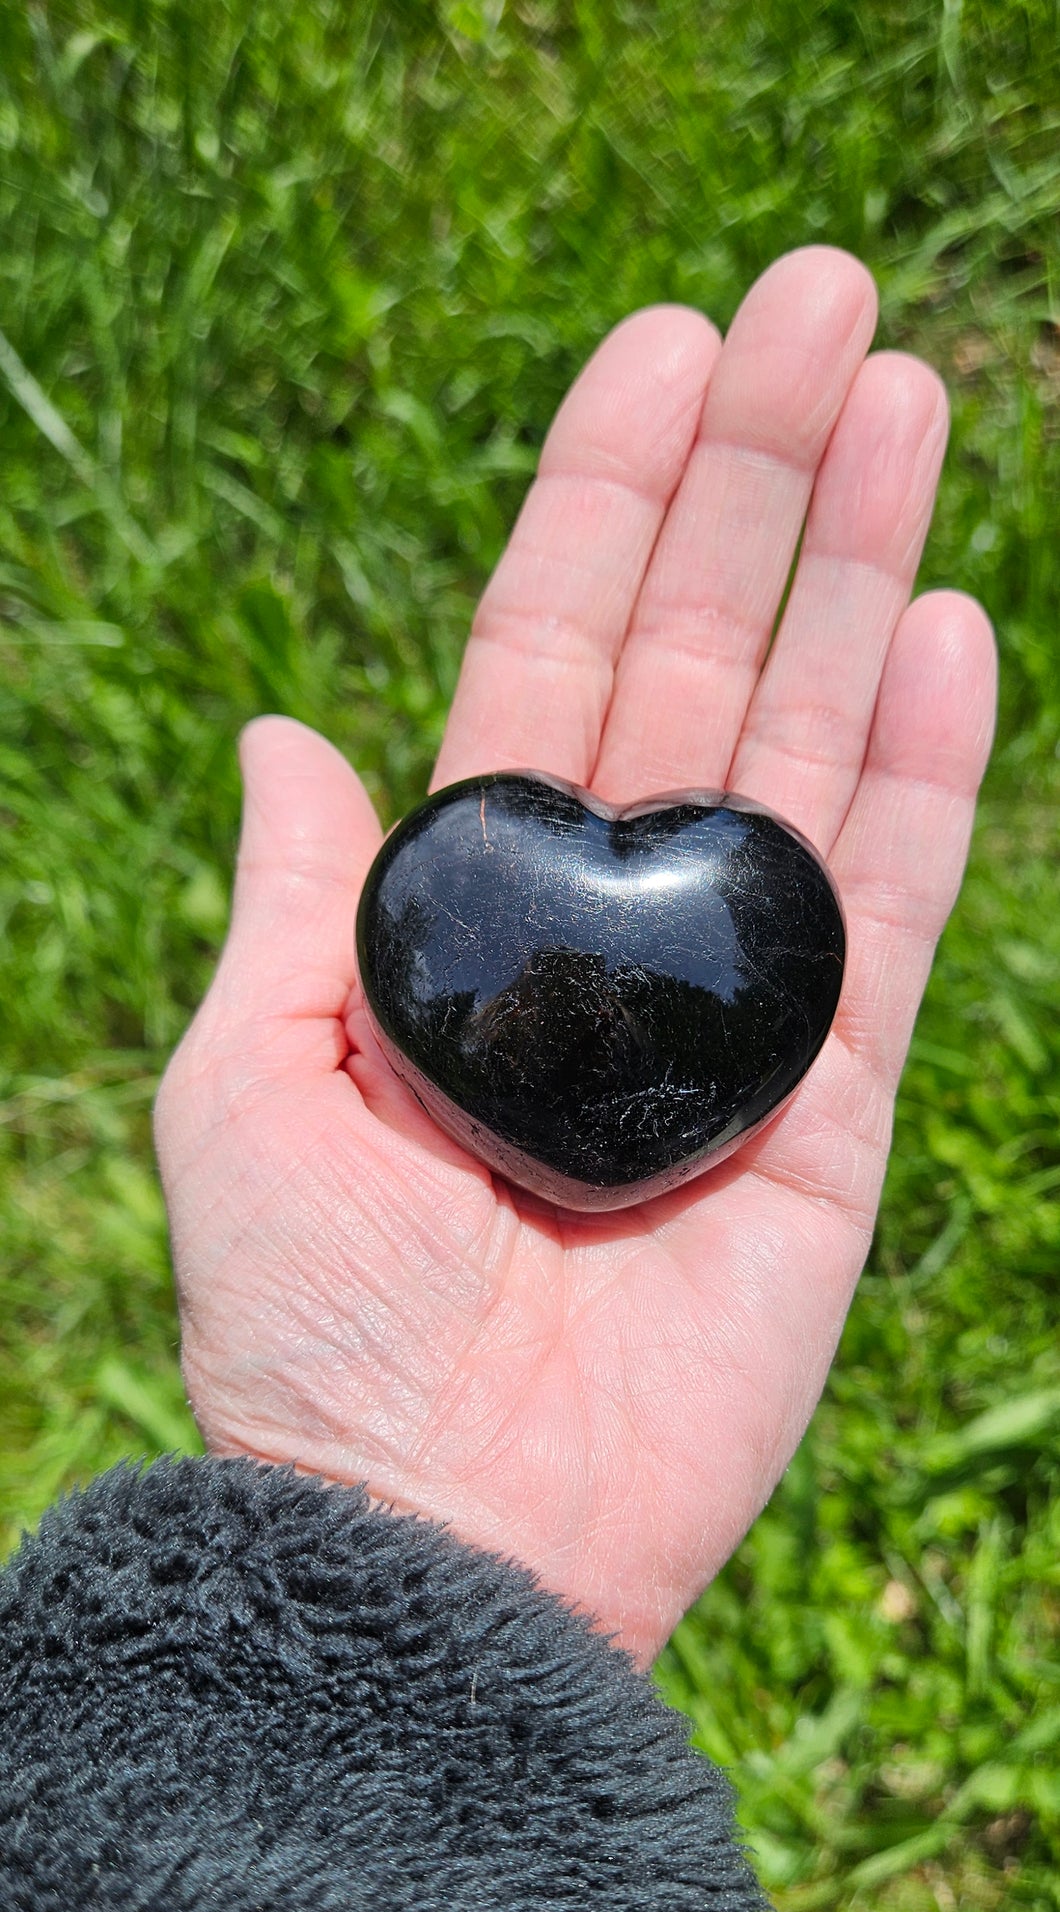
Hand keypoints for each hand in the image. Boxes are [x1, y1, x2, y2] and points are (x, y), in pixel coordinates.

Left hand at [155, 247, 996, 1668]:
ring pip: (806, 749)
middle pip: (696, 662)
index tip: (659, 346)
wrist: (438, 1536)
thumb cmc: (312, 1336)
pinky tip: (942, 624)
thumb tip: (287, 728)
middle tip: (826, 300)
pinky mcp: (828, 1111)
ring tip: (903, 396)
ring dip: (856, 572)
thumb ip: (295, 900)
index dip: (601, 501)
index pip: (550, 657)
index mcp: (467, 914)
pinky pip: (886, 915)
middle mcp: (606, 935)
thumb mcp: (246, 1086)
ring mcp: (726, 1012)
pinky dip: (917, 774)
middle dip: (756, 482)